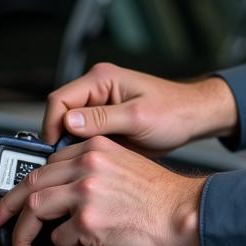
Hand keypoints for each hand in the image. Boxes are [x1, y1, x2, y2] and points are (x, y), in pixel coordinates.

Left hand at [0, 136, 205, 245]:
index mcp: (97, 147)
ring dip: (25, 235)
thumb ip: (94, 172)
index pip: (48, 162)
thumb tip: (64, 195)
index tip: (19, 199)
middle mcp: (89, 164)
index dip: (28, 183)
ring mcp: (87, 190)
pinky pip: (60, 240)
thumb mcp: (126, 167)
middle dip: (8, 207)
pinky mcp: (88, 219)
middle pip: (31, 182)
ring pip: (34, 209)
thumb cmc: (162, 199)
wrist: (185, 213)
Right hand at [43, 62, 237, 152]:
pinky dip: (83, 150)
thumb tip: (67, 122)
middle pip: (60, 115)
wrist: (194, 118)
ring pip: (69, 128)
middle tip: (65, 163)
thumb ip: (102, 118)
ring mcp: (100, 106)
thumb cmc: (174, 111)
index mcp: (101, 80)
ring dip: (72, 146)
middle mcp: (97, 90)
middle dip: (59, 139)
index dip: (52, 126)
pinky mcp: (106, 122)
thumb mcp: (138, 116)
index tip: (55, 150)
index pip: (59, 100)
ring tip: (79, 165)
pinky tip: (92, 163)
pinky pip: (83, 136)